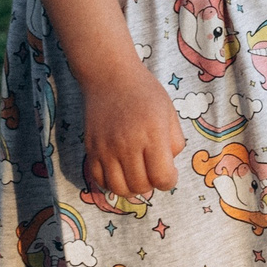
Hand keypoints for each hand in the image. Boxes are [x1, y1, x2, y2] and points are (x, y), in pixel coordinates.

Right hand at [77, 59, 185, 201]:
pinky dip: (111, 184)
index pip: (162, 177)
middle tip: (152, 172)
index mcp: (153, 133)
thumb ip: (175, 142)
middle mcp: (128, 144)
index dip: (169, 181)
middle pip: (140, 186)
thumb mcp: (170, 113)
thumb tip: (168, 166)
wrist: (110, 77)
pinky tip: (120, 173)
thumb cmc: (145, 93)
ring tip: (137, 176)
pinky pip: (99, 180)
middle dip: (152, 185)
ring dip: (132, 189)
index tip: (169, 173)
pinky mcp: (91, 149)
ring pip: (119, 189)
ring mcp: (106, 148)